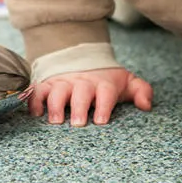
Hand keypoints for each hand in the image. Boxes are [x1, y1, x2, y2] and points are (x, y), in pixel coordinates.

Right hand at [29, 68, 152, 125]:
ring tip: (55, 121)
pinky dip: (35, 101)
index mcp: (103, 83)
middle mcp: (82, 82)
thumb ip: (141, 91)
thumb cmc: (106, 80)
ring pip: (57, 90)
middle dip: (78, 107)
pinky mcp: (47, 84)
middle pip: (80, 92)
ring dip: (55, 105)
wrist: (83, 58)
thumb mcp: (126, 82)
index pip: (105, 92)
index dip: (103, 105)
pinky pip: (38, 90)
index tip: (101, 121)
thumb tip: (146, 105)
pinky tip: (35, 114)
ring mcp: (63, 82)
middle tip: (78, 123)